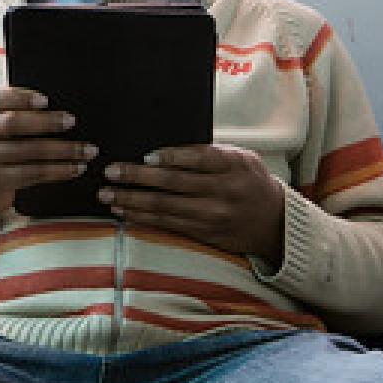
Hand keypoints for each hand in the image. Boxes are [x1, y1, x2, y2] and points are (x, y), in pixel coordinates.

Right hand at [0, 86, 95, 241]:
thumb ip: (14, 104)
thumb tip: (56, 100)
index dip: (20, 97)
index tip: (46, 100)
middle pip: (11, 123)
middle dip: (46, 122)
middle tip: (72, 121)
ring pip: (27, 151)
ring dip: (61, 151)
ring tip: (86, 150)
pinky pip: (31, 174)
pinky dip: (58, 171)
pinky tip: (75, 167)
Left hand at [98, 144, 285, 265]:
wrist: (274, 222)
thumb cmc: (250, 180)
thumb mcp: (241, 158)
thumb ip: (210, 154)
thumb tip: (164, 148)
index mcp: (233, 165)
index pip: (199, 158)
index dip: (171, 157)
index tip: (145, 156)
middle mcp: (223, 191)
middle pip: (174, 184)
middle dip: (138, 178)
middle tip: (111, 171)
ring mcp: (213, 215)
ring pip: (166, 208)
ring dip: (133, 201)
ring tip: (108, 194)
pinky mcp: (205, 233)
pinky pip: (168, 225)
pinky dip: (143, 218)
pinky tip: (124, 211)